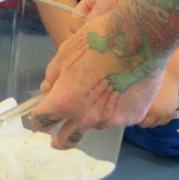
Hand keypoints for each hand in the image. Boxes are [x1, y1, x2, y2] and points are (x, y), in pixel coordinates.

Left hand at [28, 13, 169, 148]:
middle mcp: (86, 117)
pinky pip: (118, 118)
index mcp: (65, 101)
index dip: (38, 119)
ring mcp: (111, 120)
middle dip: (60, 141)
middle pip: (68, 140)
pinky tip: (122, 90)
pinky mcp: (133, 117)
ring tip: (102, 92)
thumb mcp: (66, 51)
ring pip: (95, 124)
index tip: (41, 117)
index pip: (42, 121)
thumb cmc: (98, 39)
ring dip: (92, 116)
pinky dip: (115, 109)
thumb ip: (54, 75)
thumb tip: (47, 89)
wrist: (140, 38)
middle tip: (57, 140)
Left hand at [136, 69, 178, 128]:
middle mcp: (156, 113)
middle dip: (142, 121)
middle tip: (140, 113)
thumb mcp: (142, 90)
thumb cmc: (152, 80)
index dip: (135, 118)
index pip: (138, 121)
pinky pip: (164, 122)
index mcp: (147, 107)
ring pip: (156, 125)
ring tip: (148, 114)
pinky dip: (159, 121)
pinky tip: (156, 115)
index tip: (133, 113)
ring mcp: (165, 113)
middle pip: (147, 125)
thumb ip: (136, 101)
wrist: (170, 76)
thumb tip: (128, 109)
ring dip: (151, 121)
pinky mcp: (172, 112)